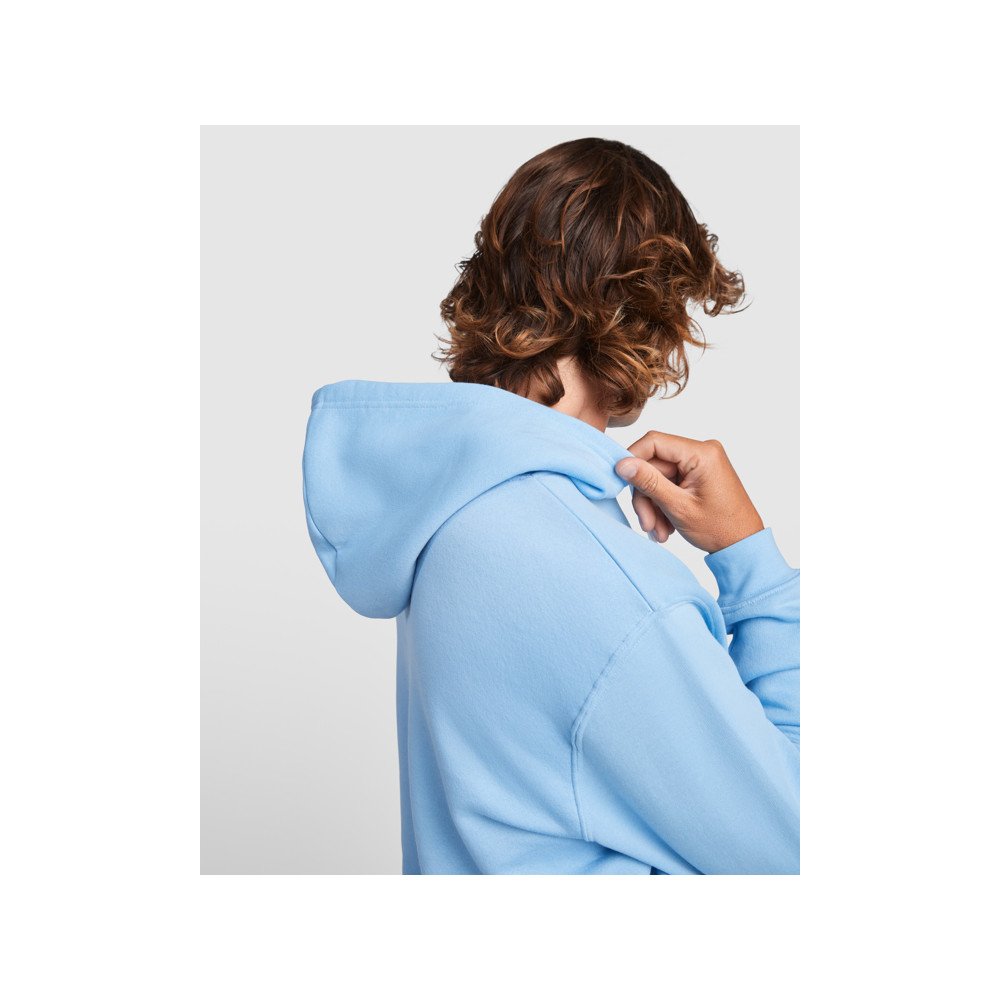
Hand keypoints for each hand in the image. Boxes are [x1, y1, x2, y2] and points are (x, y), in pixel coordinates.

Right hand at [615, 432, 763, 553]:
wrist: (742, 546)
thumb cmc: (720, 528)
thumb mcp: (678, 507)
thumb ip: (648, 482)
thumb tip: (622, 464)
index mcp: (702, 453)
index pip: (654, 442)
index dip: (633, 460)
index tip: (620, 482)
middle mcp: (702, 452)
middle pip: (655, 465)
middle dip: (647, 496)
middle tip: (646, 523)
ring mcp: (700, 463)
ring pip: (659, 478)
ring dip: (654, 505)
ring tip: (659, 531)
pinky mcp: (698, 474)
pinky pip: (670, 483)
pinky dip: (664, 504)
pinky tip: (667, 526)